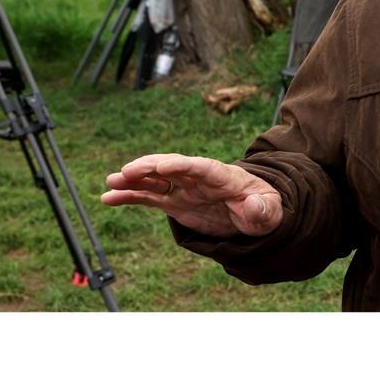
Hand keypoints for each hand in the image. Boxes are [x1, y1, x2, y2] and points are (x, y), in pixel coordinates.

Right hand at [102, 153, 282, 237]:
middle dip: (152, 167)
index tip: (165, 166)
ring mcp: (185, 188)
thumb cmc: (265, 209)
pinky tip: (108, 198)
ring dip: (134, 179)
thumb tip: (253, 205)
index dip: (184, 165)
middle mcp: (200, 179)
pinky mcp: (175, 201)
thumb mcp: (270, 212)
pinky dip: (130, 196)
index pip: (204, 167)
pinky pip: (149, 196)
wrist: (255, 213)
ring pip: (156, 179)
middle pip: (174, 167)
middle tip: (128, 171)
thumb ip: (262, 209)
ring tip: (112, 181)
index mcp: (225, 177)